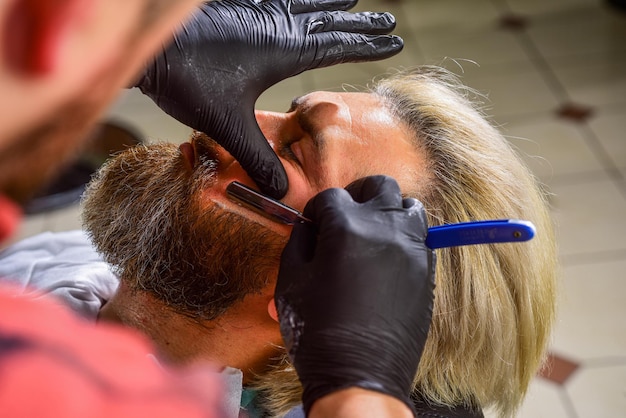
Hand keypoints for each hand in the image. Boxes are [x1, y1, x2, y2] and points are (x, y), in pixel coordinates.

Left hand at [135, 0, 402, 198]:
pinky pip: (274, 0)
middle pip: (326, 21)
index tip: (393, 39)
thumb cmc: (189, 80)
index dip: (365, 45)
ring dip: (328, 2)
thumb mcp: (228, 125)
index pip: (336, 45)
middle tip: (385, 19)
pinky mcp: (235, 10)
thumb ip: (258, 156)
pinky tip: (290, 1)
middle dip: (358, 23)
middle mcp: (274, 26)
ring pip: (302, 4)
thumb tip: (282, 190)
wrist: (149, 45)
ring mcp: (254, 14)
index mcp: (283, 50)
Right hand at [275, 175, 435, 414]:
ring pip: (409, 206)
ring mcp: (411, 248)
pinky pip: (421, 237)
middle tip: (345, 215)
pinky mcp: (426, 270)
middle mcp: (385, 229)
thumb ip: (298, 243)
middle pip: (378, 186)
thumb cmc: (318, 332)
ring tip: (372, 231)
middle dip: (358, 195)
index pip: (331, 196)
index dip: (317, 210)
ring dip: (388, 211)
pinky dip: (405, 236)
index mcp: (346, 228)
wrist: (359, 375)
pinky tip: (387, 256)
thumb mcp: (291, 282)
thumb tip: (308, 228)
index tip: (313, 224)